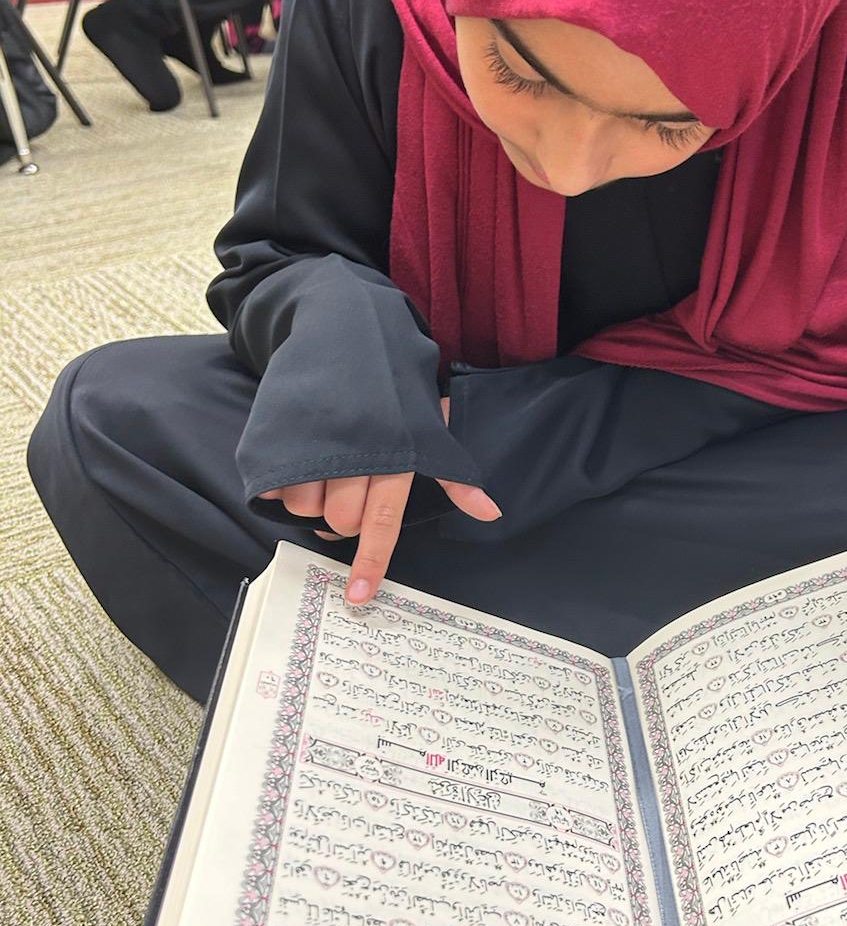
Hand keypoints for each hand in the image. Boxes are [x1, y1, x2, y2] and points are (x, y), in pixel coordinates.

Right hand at [257, 398, 499, 604]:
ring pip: (306, 506)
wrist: (344, 328)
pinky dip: (283, 486)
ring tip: (321, 471)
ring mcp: (313, 446)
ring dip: (310, 500)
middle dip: (341, 519)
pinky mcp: (280, 438)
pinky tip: (296, 463)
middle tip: (346, 492)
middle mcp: (355, 455)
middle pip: (341, 520)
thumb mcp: (426, 426)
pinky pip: (277, 486)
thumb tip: (491, 514)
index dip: (371, 561)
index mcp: (394, 457)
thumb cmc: (391, 387)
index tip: (360, 597)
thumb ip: (451, 475)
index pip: (383, 522)